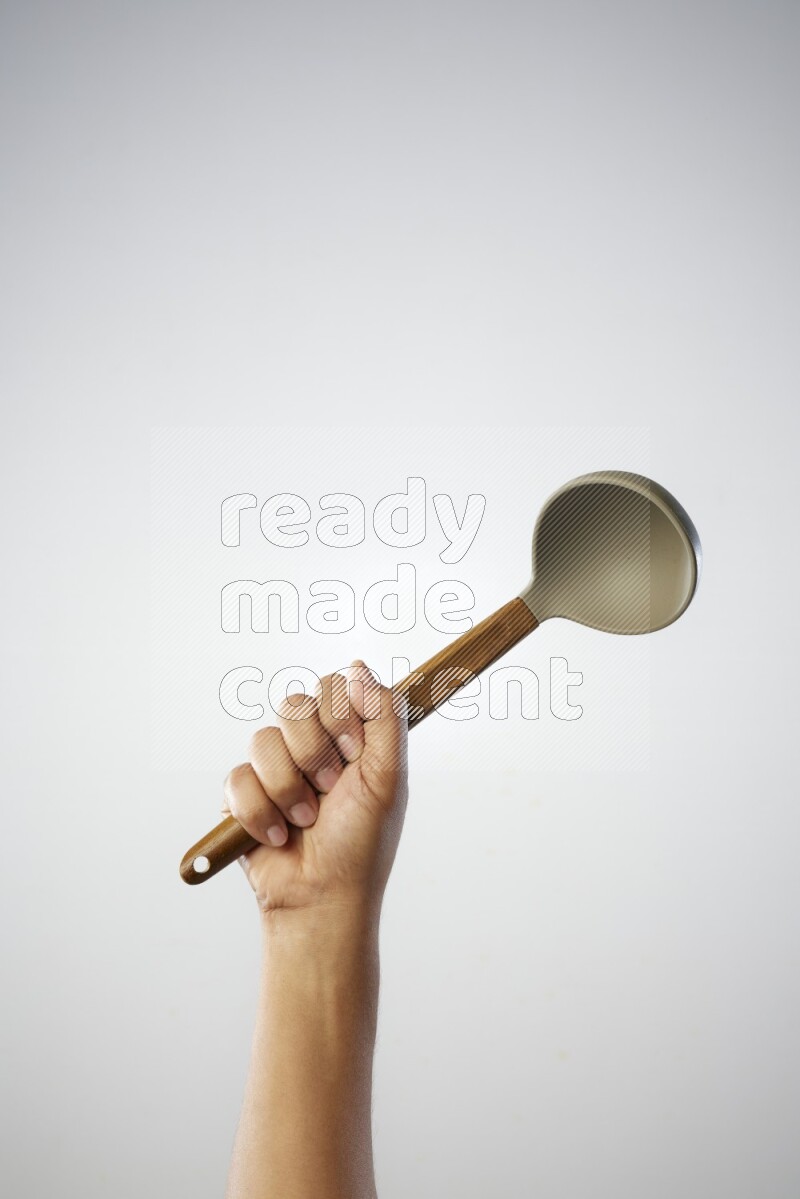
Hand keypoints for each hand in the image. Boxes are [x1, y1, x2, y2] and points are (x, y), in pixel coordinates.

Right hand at [222, 661, 407, 916]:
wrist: (323, 897)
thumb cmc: (361, 843)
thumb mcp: (390, 777)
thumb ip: (384, 715)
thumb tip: (359, 666)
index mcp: (345, 737)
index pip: (330, 687)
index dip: (339, 716)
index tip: (353, 753)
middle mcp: (309, 747)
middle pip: (293, 705)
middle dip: (313, 753)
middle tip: (329, 788)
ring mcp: (273, 770)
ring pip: (262, 740)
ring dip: (288, 788)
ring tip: (304, 820)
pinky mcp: (242, 796)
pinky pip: (238, 779)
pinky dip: (261, 813)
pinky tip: (278, 836)